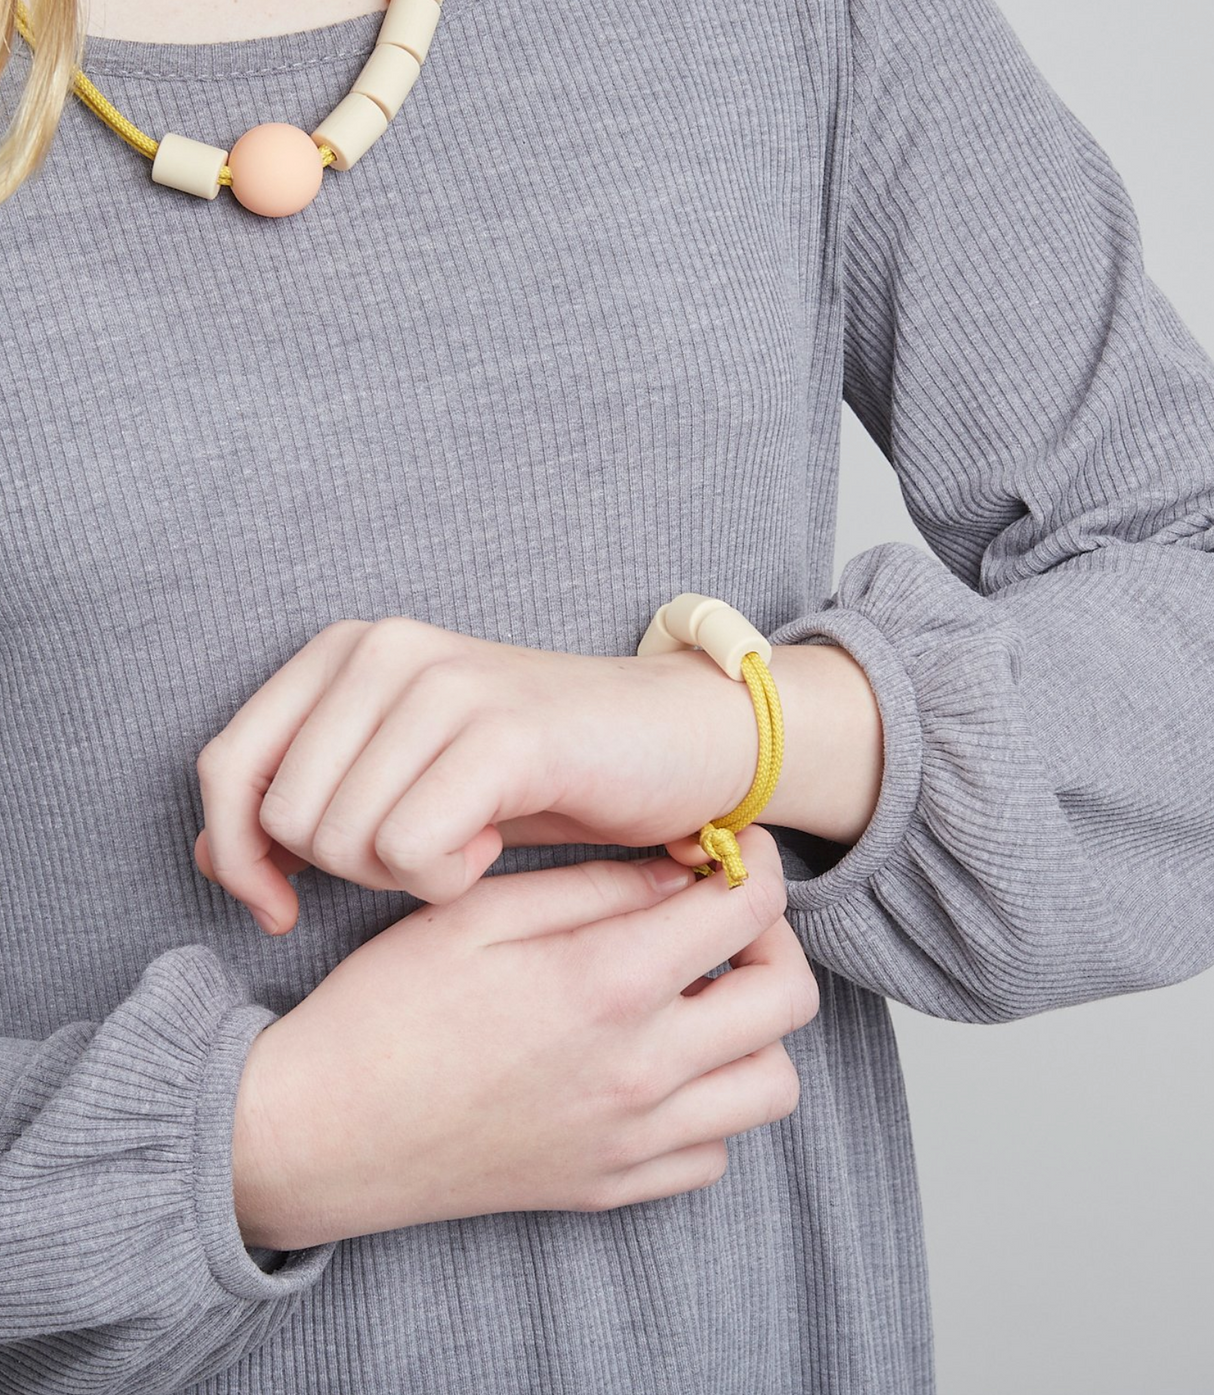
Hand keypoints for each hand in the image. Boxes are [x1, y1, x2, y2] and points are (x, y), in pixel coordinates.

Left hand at [194, 615, 760, 929]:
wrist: (675, 739)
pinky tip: (493, 845)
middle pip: (285, 817)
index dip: (235, 855)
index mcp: (347, 649)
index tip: (279, 905)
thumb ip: (305, 801)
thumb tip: (210, 854)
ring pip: (343, 839)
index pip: (226, 765)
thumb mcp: (402, 778)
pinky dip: (446, 879)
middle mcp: (385, 648)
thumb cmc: (536, 770)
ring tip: (467, 840)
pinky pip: (411, 851)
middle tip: (423, 851)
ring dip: (403, 875)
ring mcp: (444, 683)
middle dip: (344, 870)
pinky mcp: (503, 733)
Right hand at [231, 826, 818, 1248]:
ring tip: (697, 996)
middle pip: (787, 1000)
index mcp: (606, 983)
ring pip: (772, 1085)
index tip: (738, 851)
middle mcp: (640, 1068)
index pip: (747, 912)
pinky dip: (711, 1105)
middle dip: (774, 940)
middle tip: (725, 919)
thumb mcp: (478, 913)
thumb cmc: (384, 1011)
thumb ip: (590, 887)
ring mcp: (630, 1138)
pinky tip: (658, 1066)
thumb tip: (678, 873)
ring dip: (754, 1030)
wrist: (318, 1133)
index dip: (758, 865)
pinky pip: (714, 1151)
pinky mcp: (609, 1187)